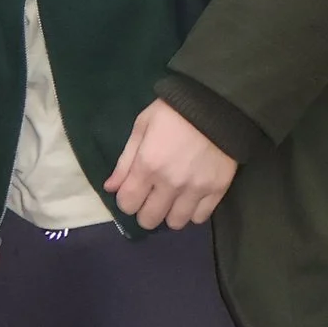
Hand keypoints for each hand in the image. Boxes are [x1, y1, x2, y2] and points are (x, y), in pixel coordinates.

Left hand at [107, 99, 236, 229]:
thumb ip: (125, 161)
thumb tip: (110, 188)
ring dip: (169, 214)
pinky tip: (190, 198)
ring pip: (176, 223)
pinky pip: (200, 218)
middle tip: (151, 198)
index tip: (132, 192)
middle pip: (149, 219)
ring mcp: (195, 189)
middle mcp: (170, 183)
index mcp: (147, 165)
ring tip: (172, 199)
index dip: (126, 200)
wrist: (215, 103)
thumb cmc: (172, 111)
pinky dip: (192, 212)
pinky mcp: (218, 190)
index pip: (128, 204)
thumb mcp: (142, 127)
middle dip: (145, 211)